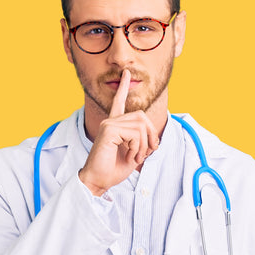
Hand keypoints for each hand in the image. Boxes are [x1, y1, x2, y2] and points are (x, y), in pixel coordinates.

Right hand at [78, 69, 159, 195]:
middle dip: (150, 136)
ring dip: (144, 145)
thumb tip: (154, 137)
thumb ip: (143, 141)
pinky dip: (137, 148)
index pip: (119, 102)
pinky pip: (135, 134)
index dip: (123, 88)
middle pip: (141, 116)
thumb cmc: (114, 169)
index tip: (126, 73)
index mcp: (114, 125)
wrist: (99, 181)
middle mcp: (110, 121)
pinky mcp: (108, 130)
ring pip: (140, 126)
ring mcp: (108, 124)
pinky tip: (129, 155)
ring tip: (135, 157)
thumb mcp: (135, 153)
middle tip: (146, 153)